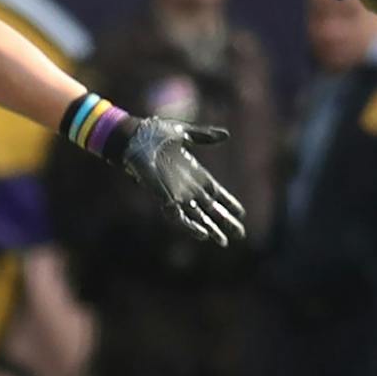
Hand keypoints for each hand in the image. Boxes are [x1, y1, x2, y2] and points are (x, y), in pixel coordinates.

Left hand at [120, 118, 246, 246]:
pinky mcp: (163, 197)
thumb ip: (205, 136)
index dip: (228, 203)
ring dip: (211, 229)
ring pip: (197, 217)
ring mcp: (175, 194)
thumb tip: (227, 135)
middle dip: (225, 221)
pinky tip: (203, 234)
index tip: (241, 213)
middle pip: (210, 209)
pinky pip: (178, 217)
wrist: (134, 138)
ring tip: (224, 242)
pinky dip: (190, 226)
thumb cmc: (154, 134)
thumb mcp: (184, 133)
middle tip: (240, 234)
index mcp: (194, 173)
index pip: (216, 193)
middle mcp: (187, 187)